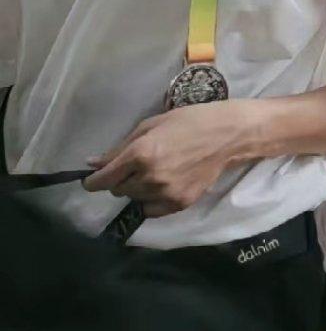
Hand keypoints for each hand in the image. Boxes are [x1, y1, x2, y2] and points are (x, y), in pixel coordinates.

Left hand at [84, 101, 254, 217]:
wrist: (228, 135)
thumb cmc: (189, 120)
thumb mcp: (152, 124)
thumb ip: (121, 146)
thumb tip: (93, 163)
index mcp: (140, 153)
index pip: (102, 179)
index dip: (93, 180)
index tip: (92, 179)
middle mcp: (149, 177)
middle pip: (117, 190)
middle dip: (120, 179)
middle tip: (136, 164)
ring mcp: (164, 193)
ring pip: (133, 199)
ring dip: (136, 188)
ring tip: (154, 171)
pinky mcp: (178, 204)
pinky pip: (150, 210)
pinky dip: (150, 199)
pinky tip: (163, 184)